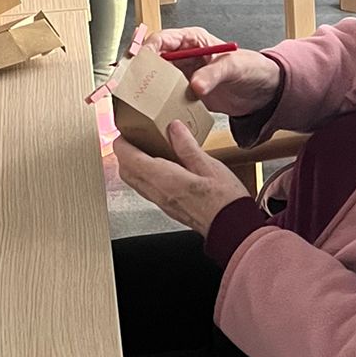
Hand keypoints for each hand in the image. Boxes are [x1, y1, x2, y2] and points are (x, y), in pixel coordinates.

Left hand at [113, 124, 250, 235]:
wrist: (232, 228)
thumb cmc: (225, 201)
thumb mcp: (209, 166)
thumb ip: (188, 146)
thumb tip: (174, 128)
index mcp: (164, 179)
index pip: (129, 159)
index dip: (122, 142)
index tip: (126, 130)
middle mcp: (158, 192)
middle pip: (126, 171)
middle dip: (124, 153)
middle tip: (134, 137)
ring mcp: (161, 202)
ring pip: (134, 181)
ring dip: (134, 165)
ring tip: (147, 148)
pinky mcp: (168, 207)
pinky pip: (146, 189)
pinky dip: (145, 174)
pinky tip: (162, 166)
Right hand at [145, 26, 282, 114]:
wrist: (264, 92)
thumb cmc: (252, 70)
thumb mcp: (234, 68)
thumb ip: (213, 74)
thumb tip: (195, 86)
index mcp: (192, 41)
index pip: (161, 40)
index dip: (147, 50)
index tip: (138, 64)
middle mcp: (183, 56)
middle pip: (151, 59)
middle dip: (138, 70)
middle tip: (127, 84)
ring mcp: (182, 75)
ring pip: (154, 78)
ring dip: (144, 88)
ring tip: (133, 100)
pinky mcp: (185, 93)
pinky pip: (164, 96)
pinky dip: (156, 103)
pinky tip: (150, 112)